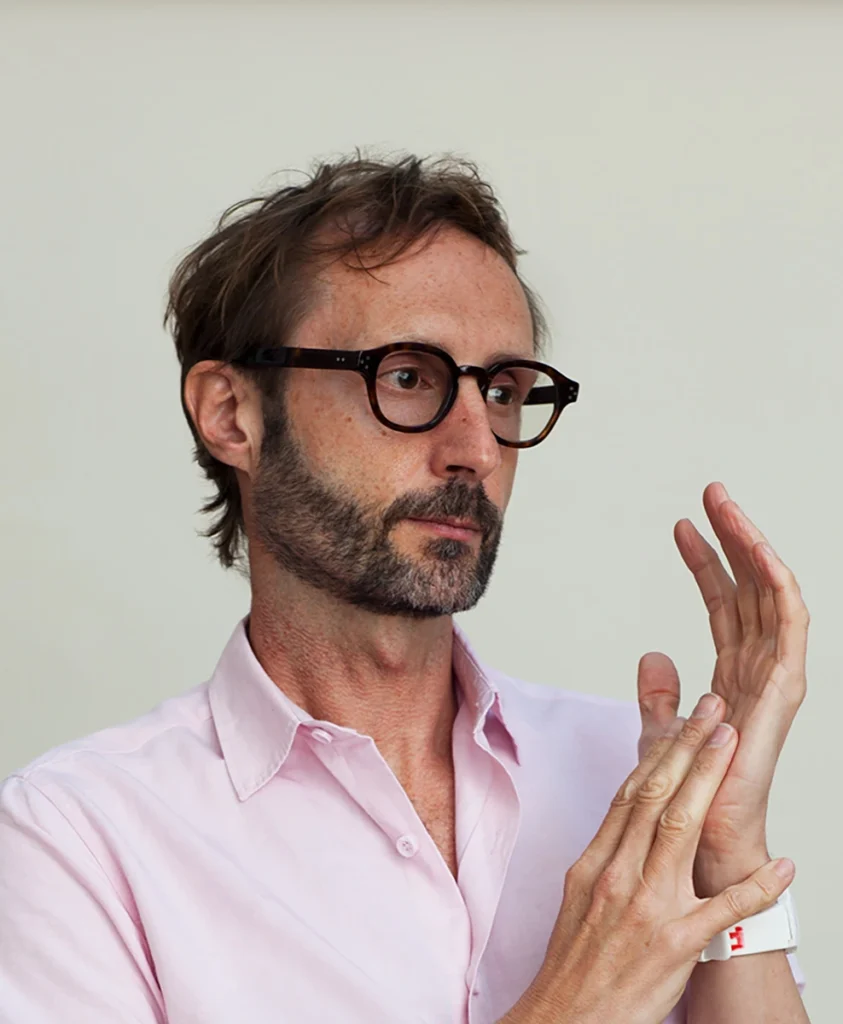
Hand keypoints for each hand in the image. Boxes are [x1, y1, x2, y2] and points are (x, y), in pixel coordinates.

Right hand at [500, 698, 793, 1023]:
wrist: (567, 1017)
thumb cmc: (575, 961)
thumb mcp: (579, 892)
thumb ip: (606, 849)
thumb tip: (627, 813)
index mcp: (597, 860)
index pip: (631, 792)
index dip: (661, 751)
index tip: (685, 718)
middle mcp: (620, 874)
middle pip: (655, 797)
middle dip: (687, 747)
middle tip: (713, 710)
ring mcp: (648, 907)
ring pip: (679, 831)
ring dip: (707, 781)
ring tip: (731, 744)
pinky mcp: (675, 944)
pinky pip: (723, 912)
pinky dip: (755, 887)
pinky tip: (782, 866)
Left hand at [637, 482, 808, 893]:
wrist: (703, 845)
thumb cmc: (688, 799)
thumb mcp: (662, 734)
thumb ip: (661, 696)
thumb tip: (652, 655)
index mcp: (733, 678)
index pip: (723, 606)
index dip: (706, 564)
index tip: (682, 526)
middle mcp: (758, 674)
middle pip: (750, 591)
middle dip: (733, 539)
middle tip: (711, 493)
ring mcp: (773, 682)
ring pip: (770, 597)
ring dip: (752, 547)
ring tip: (725, 505)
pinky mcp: (781, 695)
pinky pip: (788, 630)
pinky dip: (777, 588)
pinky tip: (759, 553)